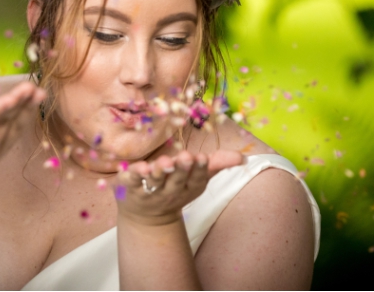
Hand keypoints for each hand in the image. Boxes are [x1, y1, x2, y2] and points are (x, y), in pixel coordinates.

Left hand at [115, 149, 243, 226]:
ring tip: (163, 162)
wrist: (146, 216)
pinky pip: (131, 181)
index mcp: (188, 187)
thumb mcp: (197, 178)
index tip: (203, 157)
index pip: (196, 179)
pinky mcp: (130, 187)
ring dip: (158, 172)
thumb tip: (243, 157)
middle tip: (185, 157)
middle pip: (176, 180)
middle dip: (181, 169)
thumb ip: (217, 164)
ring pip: (154, 181)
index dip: (200, 169)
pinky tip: (137, 168)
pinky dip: (133, 175)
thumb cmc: (175, 187)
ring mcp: (150, 191)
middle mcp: (170, 190)